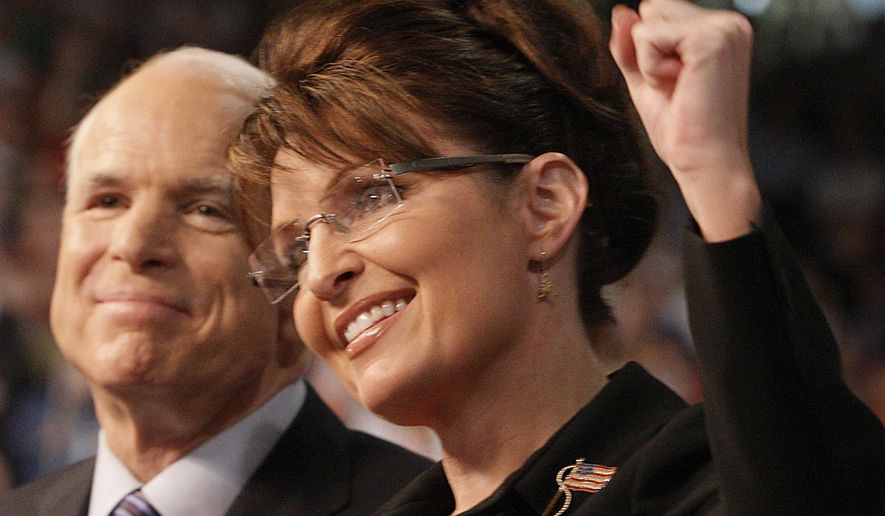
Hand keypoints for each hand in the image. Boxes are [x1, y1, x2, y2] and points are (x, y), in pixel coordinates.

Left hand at [610, 0, 761, 240]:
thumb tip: (621, 12)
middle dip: (648, 52)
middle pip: (652, 9)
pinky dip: (651, 67)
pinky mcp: (712, 38)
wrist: (706, 163)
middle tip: (677, 88)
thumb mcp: (646, 80)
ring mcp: (724, 27)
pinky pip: (648, 34)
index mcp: (719, 30)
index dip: (650, 51)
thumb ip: (631, 46)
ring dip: (649, 61)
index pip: (658, 12)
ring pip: (648, 21)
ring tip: (679, 88)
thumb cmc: (684, 131)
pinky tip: (679, 86)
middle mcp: (728, 23)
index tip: (677, 84)